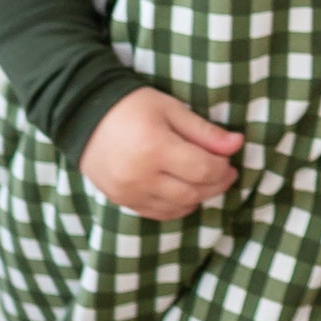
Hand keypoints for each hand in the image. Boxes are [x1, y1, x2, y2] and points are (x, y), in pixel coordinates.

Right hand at [80, 87, 244, 218]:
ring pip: (177, 207)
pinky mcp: (121, 200)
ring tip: (207, 181)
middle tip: (226, 171)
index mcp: (155, 148)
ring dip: (199, 197)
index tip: (229, 158)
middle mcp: (140, 176)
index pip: (203, 169)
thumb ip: (205, 131)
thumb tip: (237, 144)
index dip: (222, 167)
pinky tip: (185, 193)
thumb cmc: (132, 106)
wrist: (84, 116)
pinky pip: (158, 213)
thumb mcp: (172, 109)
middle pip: (193, 192)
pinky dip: (177, 206)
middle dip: (216, 184)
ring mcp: (128, 192)